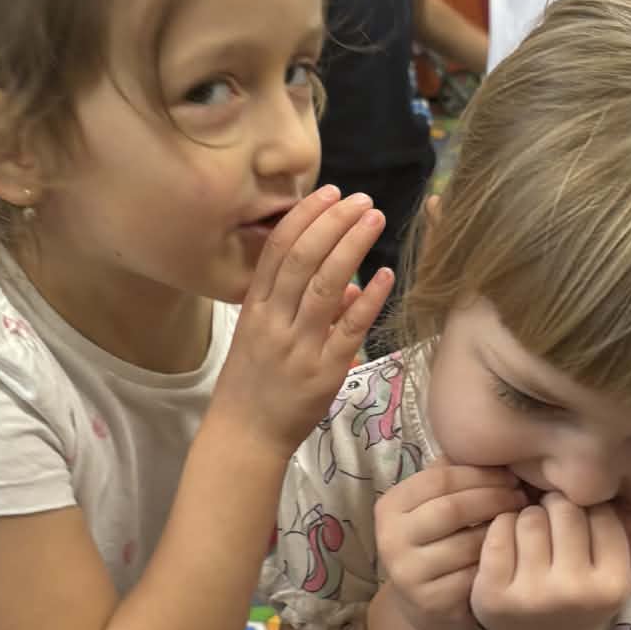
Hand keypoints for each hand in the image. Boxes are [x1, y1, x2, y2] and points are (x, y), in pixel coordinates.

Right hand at [213, 187, 391, 455]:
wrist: (245, 436)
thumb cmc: (254, 384)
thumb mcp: (262, 337)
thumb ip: (297, 306)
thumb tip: (349, 283)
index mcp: (255, 308)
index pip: (278, 250)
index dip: (304, 217)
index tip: (328, 193)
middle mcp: (275, 321)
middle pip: (303, 259)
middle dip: (333, 222)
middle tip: (360, 199)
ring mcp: (299, 346)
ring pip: (326, 285)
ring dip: (352, 246)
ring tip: (374, 219)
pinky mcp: (324, 371)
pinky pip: (349, 328)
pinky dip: (368, 298)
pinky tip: (385, 274)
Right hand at [376, 463, 526, 629]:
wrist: (424, 605)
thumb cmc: (436, 543)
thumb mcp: (433, 507)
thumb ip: (450, 477)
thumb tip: (486, 444)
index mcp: (389, 507)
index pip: (439, 479)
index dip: (479, 475)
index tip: (510, 476)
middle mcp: (390, 539)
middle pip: (452, 509)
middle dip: (494, 499)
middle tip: (521, 498)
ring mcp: (408, 573)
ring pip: (467, 543)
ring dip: (501, 531)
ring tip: (521, 522)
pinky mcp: (431, 602)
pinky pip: (475, 575)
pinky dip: (497, 562)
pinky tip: (512, 553)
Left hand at [472, 494, 630, 629]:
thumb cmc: (584, 602)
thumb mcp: (623, 574)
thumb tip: (623, 486)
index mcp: (612, 584)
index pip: (602, 513)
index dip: (588, 510)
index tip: (581, 524)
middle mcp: (573, 592)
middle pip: (564, 510)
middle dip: (557, 509)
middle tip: (553, 524)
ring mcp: (530, 595)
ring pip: (529, 517)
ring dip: (529, 517)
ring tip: (533, 537)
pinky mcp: (492, 594)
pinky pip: (498, 532)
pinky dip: (502, 527)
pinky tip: (510, 544)